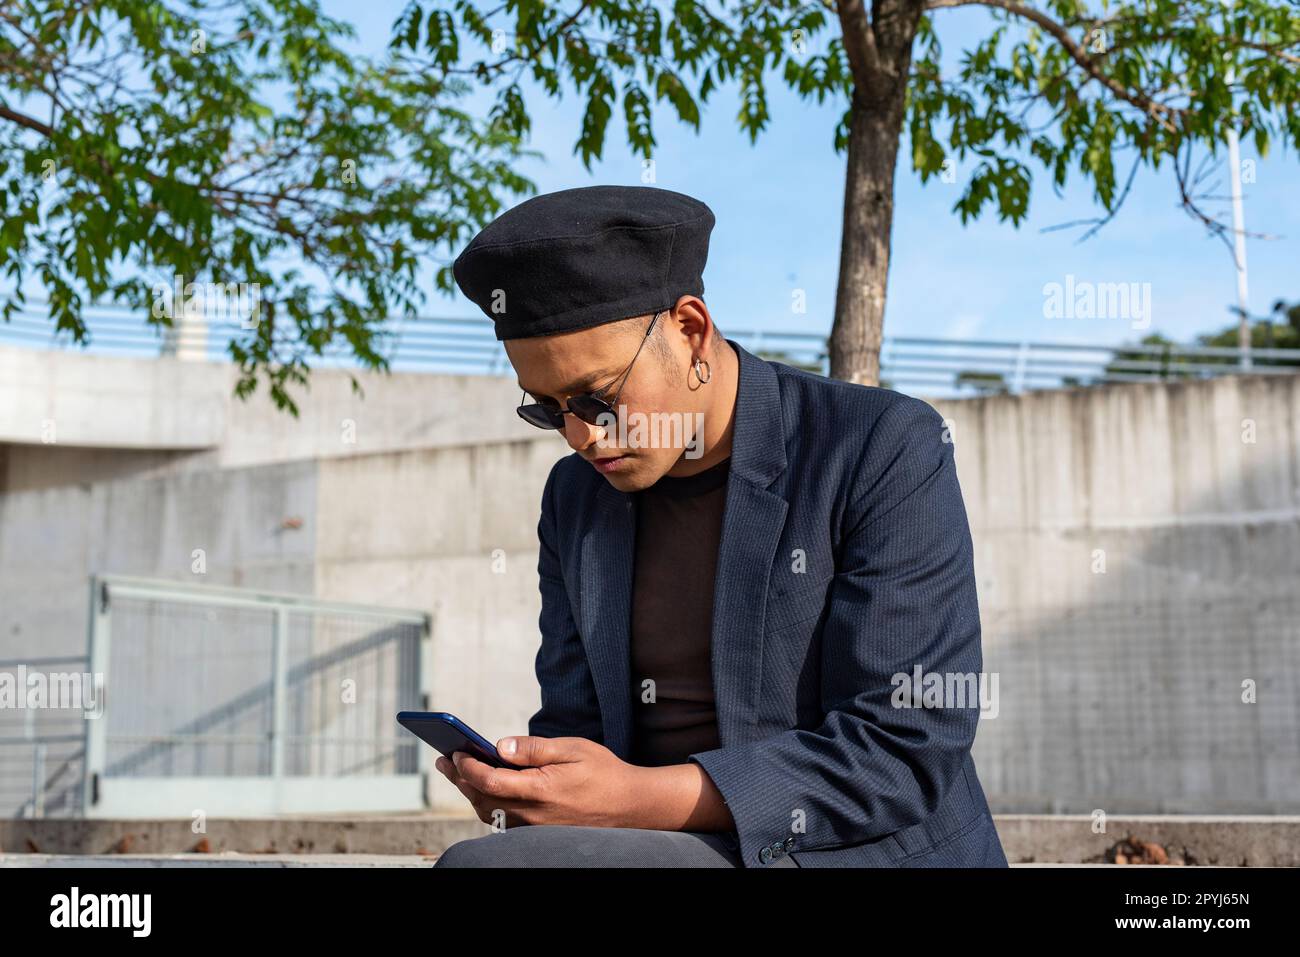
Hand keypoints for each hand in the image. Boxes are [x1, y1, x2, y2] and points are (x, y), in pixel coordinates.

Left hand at [433, 736, 643, 828]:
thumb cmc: (603, 773)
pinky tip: (484, 789)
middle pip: (482, 798)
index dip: (467, 766)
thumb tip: (499, 746)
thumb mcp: (572, 748)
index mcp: (540, 790)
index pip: (489, 780)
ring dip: (470, 792)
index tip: (456, 751)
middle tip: (444, 760)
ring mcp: (534, 827)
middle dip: (460, 778)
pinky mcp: (538, 833)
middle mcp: (532, 814)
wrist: (630, 806)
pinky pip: (502, 820)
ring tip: (458, 772)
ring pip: (489, 812)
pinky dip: (487, 803)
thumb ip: (533, 748)